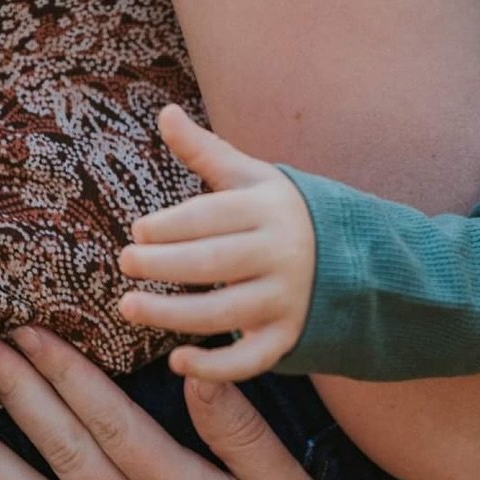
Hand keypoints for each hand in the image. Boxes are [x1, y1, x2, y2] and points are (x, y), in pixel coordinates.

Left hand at [118, 105, 315, 381]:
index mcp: (270, 208)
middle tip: (125, 263)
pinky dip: (215, 367)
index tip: (138, 231)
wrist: (355, 257)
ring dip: (172, 315)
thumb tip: (164, 112)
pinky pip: (251, 358)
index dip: (172, 225)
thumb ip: (206, 151)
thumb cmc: (283, 212)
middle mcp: (282, 252)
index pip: (214, 216)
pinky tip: (177, 361)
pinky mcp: (290, 336)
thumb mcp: (252, 177)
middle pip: (213, 262)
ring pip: (224, 312)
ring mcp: (288, 297)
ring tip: (128, 308)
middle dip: (164, 265)